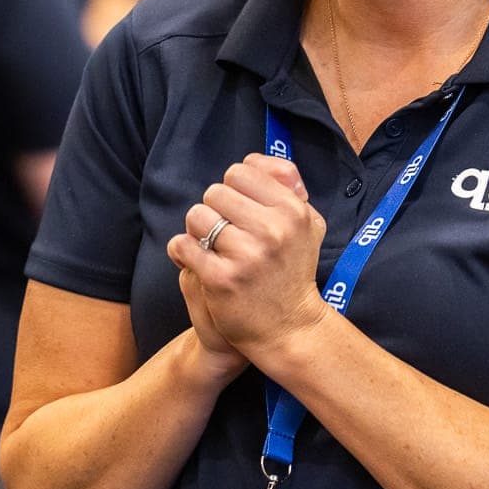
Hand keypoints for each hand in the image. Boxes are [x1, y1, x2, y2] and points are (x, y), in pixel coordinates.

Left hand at [166, 155, 331, 361]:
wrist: (289, 329)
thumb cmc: (293, 272)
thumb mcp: (307, 224)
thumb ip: (287, 185)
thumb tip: (256, 160)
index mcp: (292, 210)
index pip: (240, 172)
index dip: (234, 191)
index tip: (239, 213)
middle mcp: (272, 230)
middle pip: (215, 192)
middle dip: (215, 211)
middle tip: (225, 235)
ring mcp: (246, 255)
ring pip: (196, 216)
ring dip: (198, 232)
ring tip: (212, 249)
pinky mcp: (221, 279)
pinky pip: (182, 245)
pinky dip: (182, 253)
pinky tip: (196, 263)